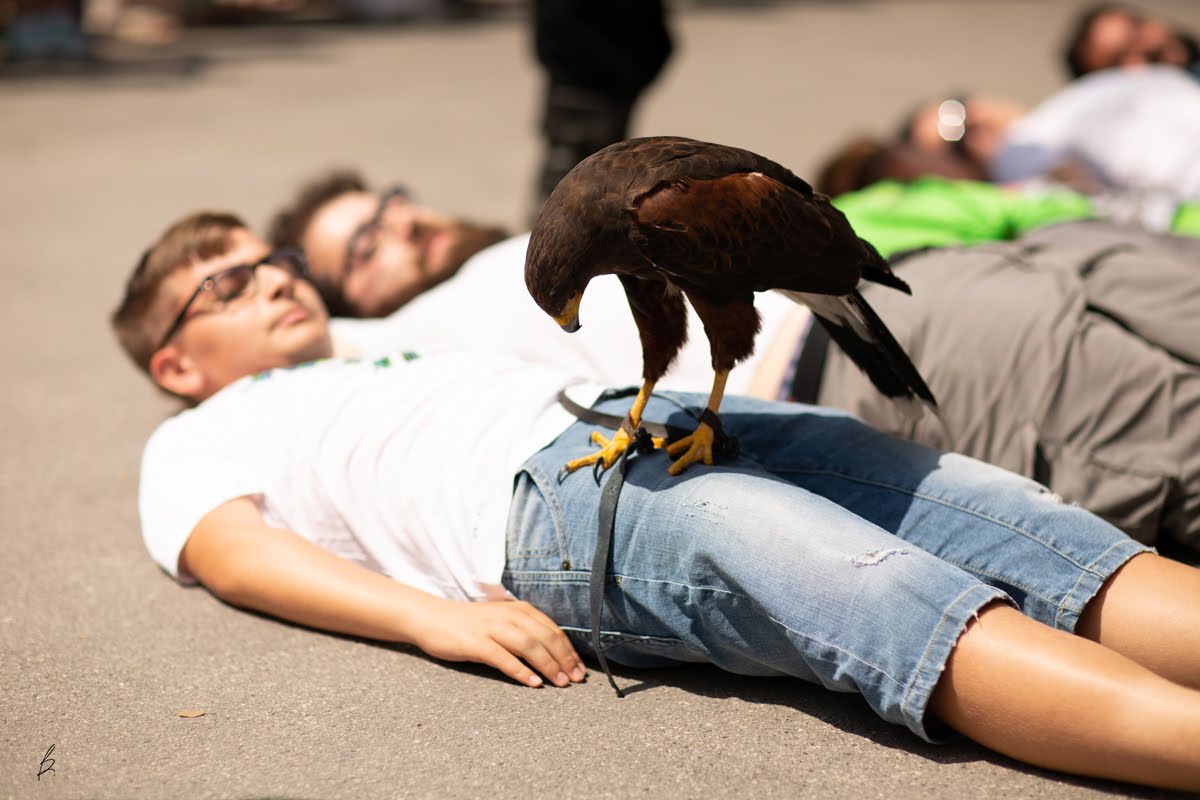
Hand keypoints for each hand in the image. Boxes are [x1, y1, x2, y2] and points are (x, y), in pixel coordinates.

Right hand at [414, 598, 587, 687]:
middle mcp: (508, 615)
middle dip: (564, 660)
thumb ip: (525, 630)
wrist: (432, 617)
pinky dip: (521, 671)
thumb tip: (554, 653)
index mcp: (519, 610)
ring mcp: (492, 628)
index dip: (569, 651)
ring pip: (529, 646)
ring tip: (561, 683)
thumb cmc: (471, 624)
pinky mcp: (476, 643)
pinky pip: (503, 658)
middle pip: (545, 638)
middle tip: (576, 680)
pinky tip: (534, 684)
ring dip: (548, 665)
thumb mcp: (502, 620)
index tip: (580, 670)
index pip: (552, 630)